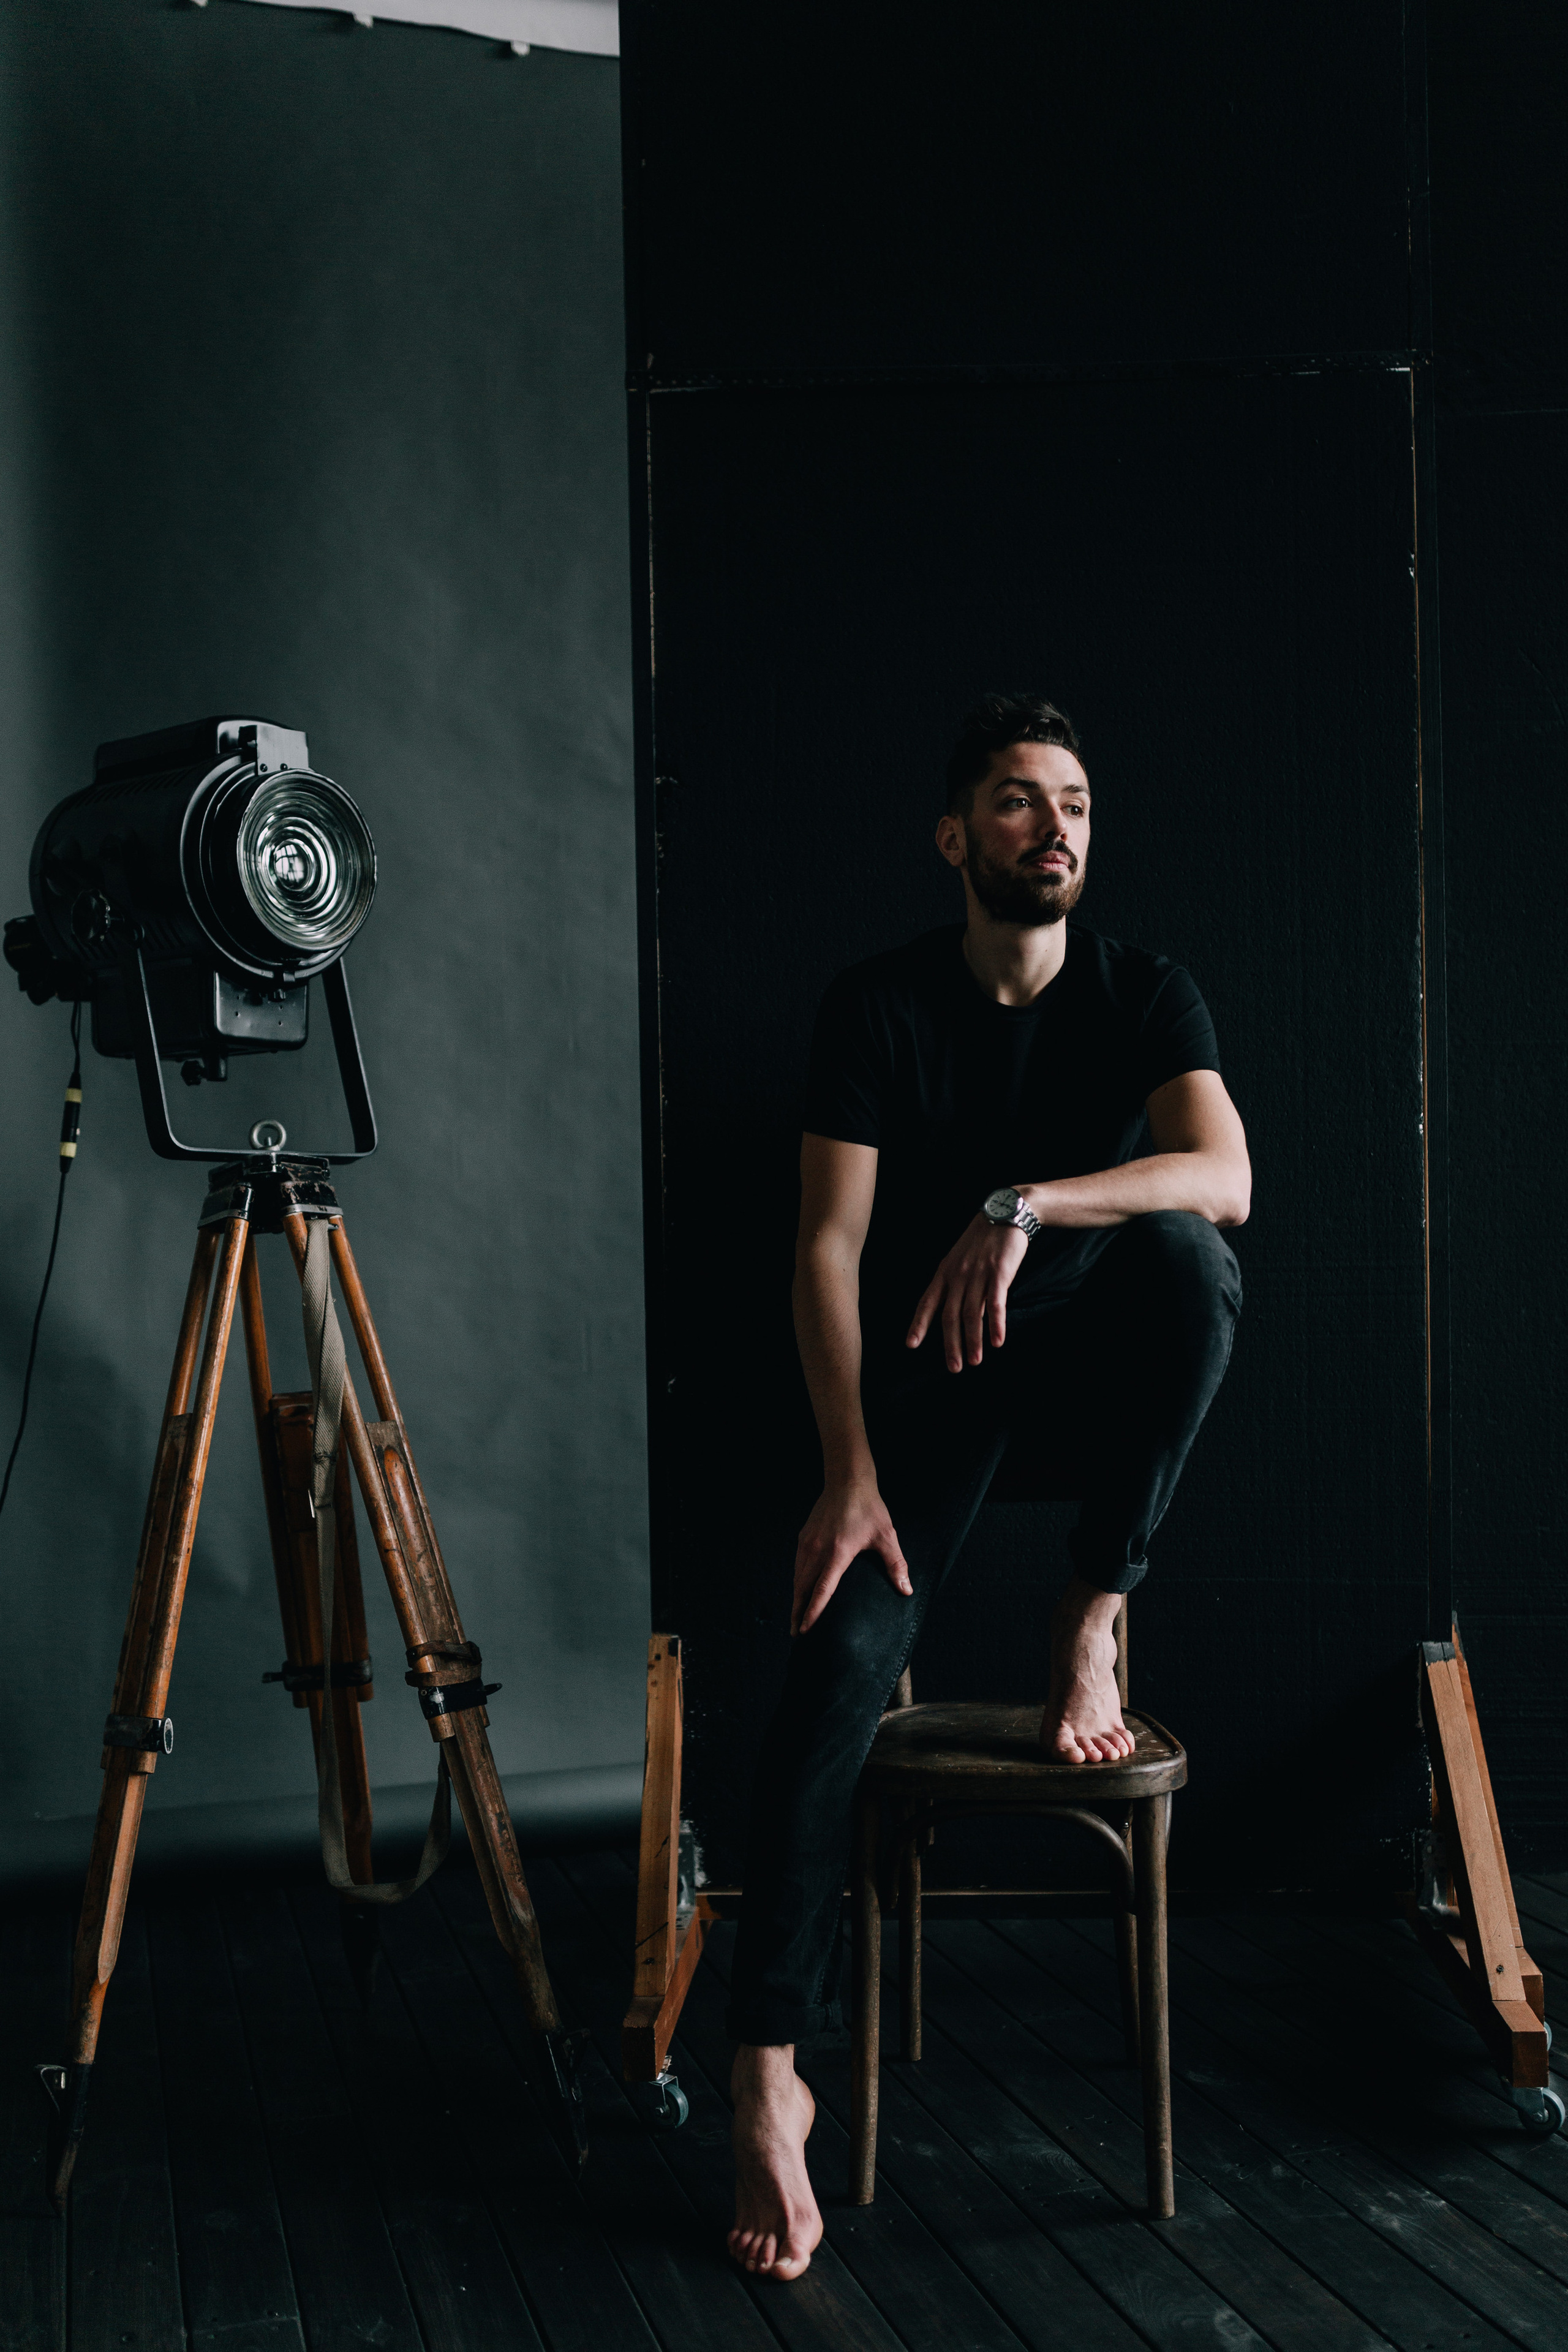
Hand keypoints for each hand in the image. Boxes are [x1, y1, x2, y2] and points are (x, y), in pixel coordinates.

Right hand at [792, 1478, 911, 1634]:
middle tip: (796, 1634)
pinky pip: (797, 1565)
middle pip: (802, 1588)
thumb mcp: (886, 1536)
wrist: (848, 1481)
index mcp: (838, 1553)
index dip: (812, 1612)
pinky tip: (799, 1590)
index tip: (804, 1629)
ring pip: (797, 1577)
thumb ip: (895, 1564)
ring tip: (795, 1617)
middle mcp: (818, 1550)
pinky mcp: (804, 1537)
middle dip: (797, 1612)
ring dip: (795, 1598)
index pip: (822, 1590)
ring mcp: (808, 1543)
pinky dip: (796, 1581)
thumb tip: (906, 1590)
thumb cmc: (869, 1508)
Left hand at [906, 1213, 1028, 1370]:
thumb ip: (954, 1284)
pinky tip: (997, 1341)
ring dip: (973, 1340)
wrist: (1004, 1213)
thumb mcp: (959, 1259)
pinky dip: (996, 1324)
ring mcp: (977, 1274)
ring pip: (971, 1314)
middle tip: (954, 1367)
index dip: (918, 1324)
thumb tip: (952, 1313)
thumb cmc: (981, 1240)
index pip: (927, 1302)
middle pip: (950, 1315)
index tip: (910, 1345)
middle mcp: (957, 1275)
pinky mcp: (998, 1273)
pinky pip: (995, 1303)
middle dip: (950, 1344)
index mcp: (944, 1272)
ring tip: (975, 1361)